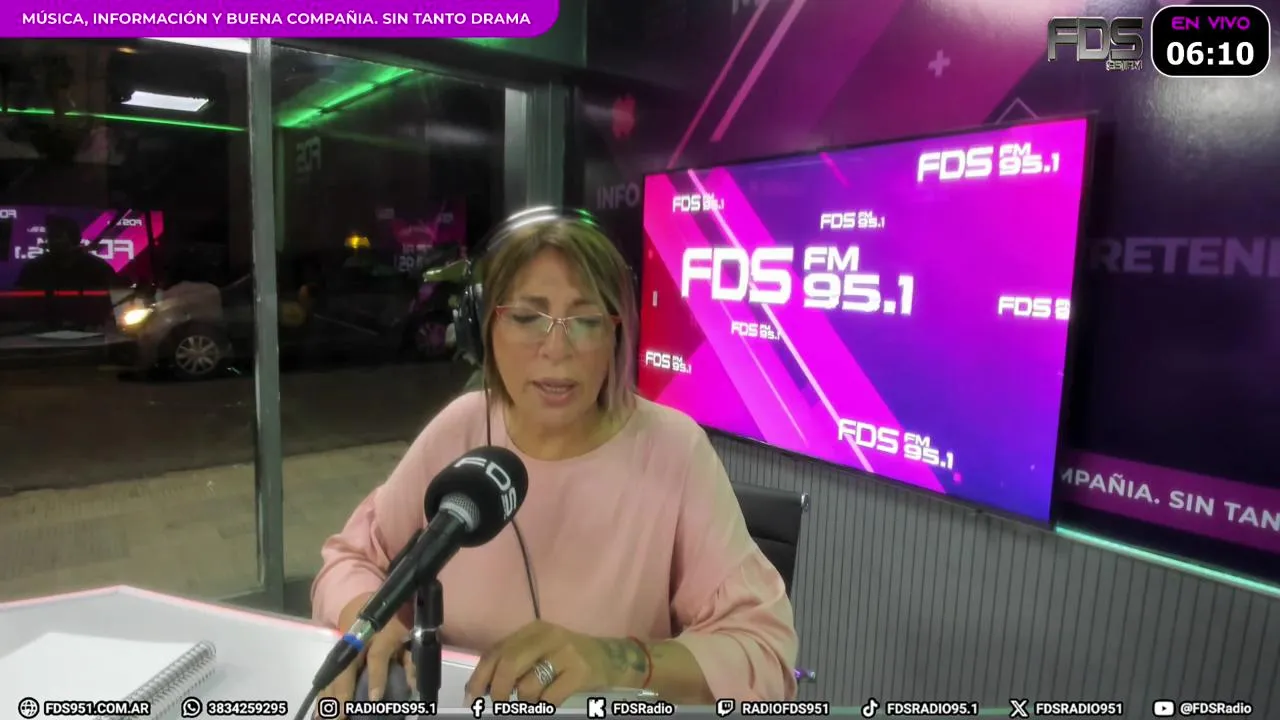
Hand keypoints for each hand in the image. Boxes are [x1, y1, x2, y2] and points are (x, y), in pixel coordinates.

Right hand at [315, 594, 416, 718]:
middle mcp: (357, 641)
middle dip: (342, 693)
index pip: (377, 657)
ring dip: (328, 696)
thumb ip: (410, 661)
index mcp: (380, 636)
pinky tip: (318, 709)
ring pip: (333, 672)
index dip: (376, 678)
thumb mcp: (407, 637)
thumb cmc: (392, 622)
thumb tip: (412, 685)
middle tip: (341, 715)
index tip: (374, 698)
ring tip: (324, 717)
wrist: (366, 603)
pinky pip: (327, 674)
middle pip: (346, 668)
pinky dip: (322, 692)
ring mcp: (343, 647)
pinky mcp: (335, 654)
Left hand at [466, 621, 644, 706]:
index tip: (471, 698)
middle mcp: (548, 636)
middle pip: (507, 665)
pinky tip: (545, 705)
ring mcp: (565, 653)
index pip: (496, 651)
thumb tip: (482, 687)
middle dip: (497, 690)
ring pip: (527, 685)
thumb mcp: (541, 650)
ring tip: (531, 703)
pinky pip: (548, 698)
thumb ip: (515, 660)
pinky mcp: (579, 672)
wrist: (611, 658)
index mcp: (533, 629)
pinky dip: (541, 707)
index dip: (479, 676)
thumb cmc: (569, 658)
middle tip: (498, 705)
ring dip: (523, 702)